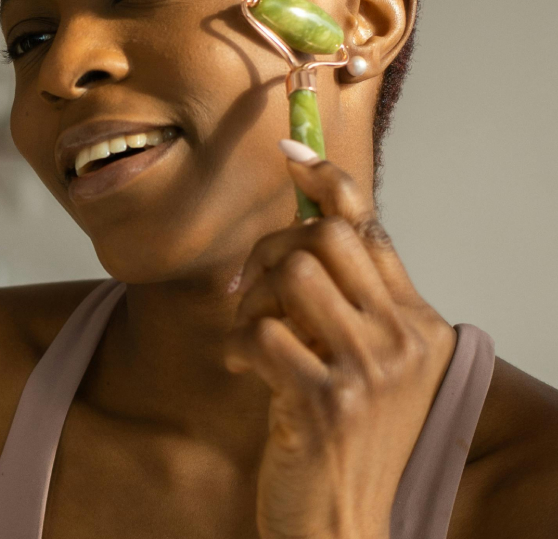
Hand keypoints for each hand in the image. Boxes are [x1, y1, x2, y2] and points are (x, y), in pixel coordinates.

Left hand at [222, 140, 457, 538]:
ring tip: (250, 338)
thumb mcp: (360, 366)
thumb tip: (306, 232)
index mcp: (417, 325)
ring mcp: (369, 371)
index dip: (330, 186)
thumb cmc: (340, 440)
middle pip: (325, 240)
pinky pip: (263, 331)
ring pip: (292, 275)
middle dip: (271, 251)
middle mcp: (403, 341)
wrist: (338, 522)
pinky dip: (242, 345)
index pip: (373, 231)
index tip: (294, 156)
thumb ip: (345, 306)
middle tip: (249, 289)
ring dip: (252, 301)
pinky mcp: (326, 401)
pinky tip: (248, 372)